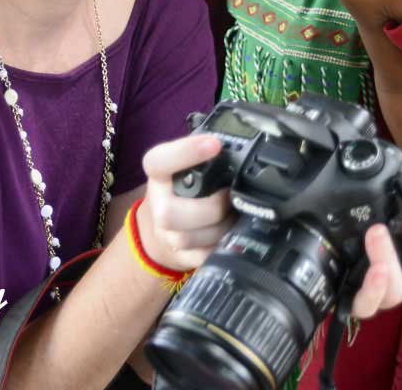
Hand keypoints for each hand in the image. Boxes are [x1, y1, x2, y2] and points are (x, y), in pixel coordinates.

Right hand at [138, 134, 233, 269]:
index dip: (185, 152)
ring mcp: (165, 234)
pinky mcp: (179, 256)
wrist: (164, 226)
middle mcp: (157, 205)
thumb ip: (209, 155)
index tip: (215, 144)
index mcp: (160, 175)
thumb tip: (243, 143)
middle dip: (211, 206)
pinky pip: (202, 257)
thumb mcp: (191, 166)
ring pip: (188, 238)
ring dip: (220, 228)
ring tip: (233, 215)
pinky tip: (229, 233)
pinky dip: (220, 246)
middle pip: (171, 213)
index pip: (159, 161)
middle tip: (230, 196)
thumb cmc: (187, 189)